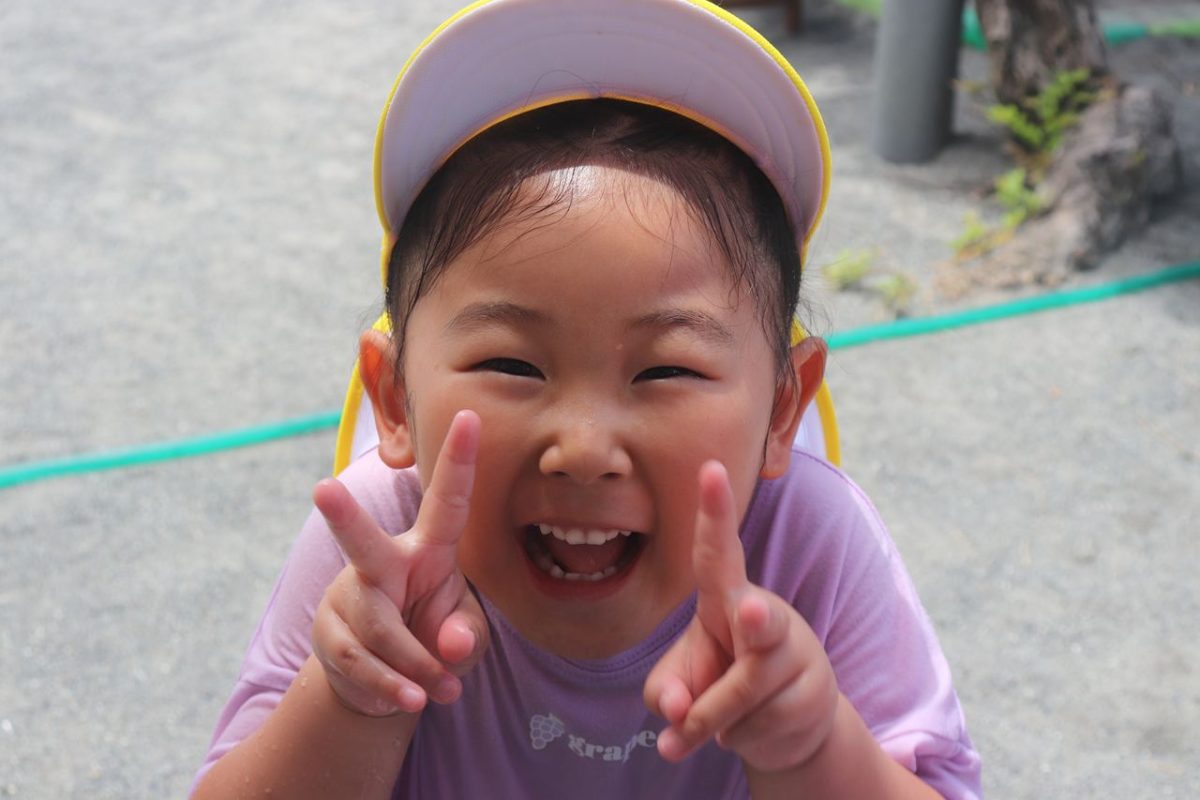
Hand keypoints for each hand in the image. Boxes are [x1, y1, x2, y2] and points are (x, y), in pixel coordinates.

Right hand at [310, 410, 487, 716]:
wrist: (387, 683)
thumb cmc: (435, 639)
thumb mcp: (465, 637)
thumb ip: (467, 637)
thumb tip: (450, 645)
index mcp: (428, 549)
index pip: (448, 501)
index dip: (460, 460)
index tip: (472, 416)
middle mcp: (383, 563)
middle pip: (362, 541)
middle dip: (343, 516)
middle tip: (322, 489)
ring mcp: (350, 596)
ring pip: (377, 629)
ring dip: (414, 666)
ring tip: (439, 691)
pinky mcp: (330, 633)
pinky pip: (360, 662)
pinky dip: (391, 685)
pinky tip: (410, 699)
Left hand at [644, 461, 839, 773]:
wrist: (787, 723)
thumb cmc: (723, 681)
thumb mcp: (681, 682)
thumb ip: (664, 691)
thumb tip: (676, 711)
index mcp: (726, 597)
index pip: (717, 551)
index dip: (715, 512)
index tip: (711, 469)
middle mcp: (764, 615)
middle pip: (761, 622)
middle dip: (758, 620)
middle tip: (754, 611)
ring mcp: (794, 654)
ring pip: (742, 696)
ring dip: (713, 721)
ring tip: (707, 727)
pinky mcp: (815, 694)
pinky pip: (757, 727)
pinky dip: (737, 739)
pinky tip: (746, 728)